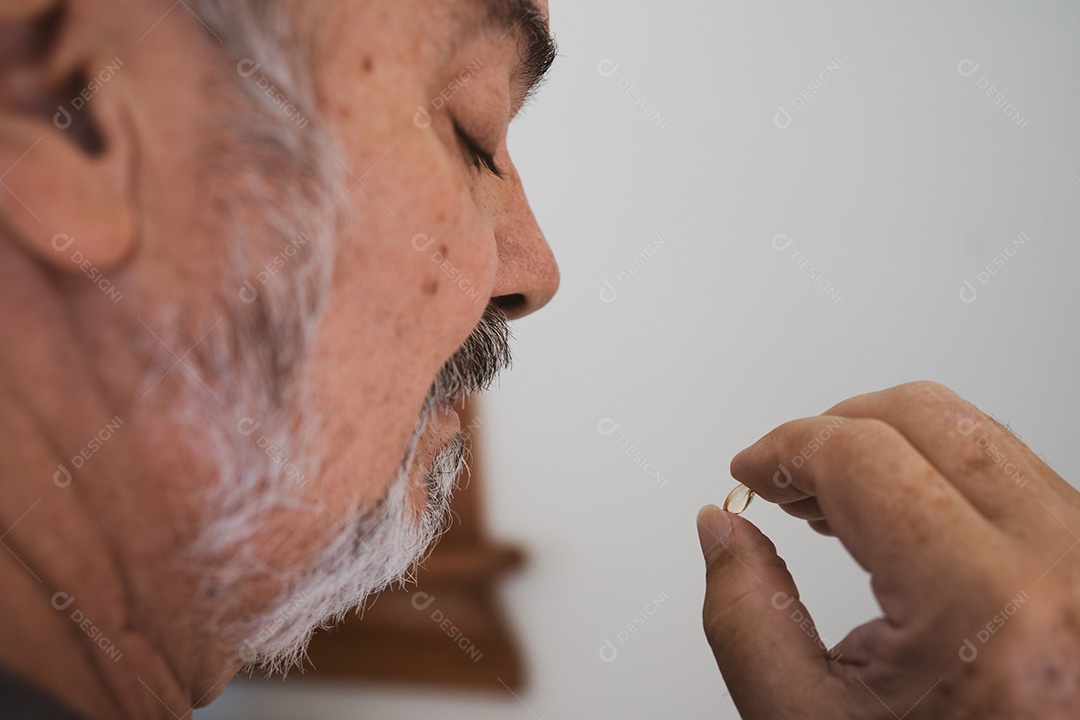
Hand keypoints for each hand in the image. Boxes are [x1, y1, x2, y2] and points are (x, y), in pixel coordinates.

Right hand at [697, 382, 1079, 718]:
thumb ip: (746, 618)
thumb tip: (722, 530)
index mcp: (988, 610)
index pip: (865, 457)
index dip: (788, 447)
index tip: (754, 467)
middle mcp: (1064, 571)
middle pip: (927, 416)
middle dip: (834, 429)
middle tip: (786, 470)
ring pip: (976, 433)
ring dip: (886, 445)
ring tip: (830, 497)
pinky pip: (1012, 472)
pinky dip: (939, 473)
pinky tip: (896, 514)